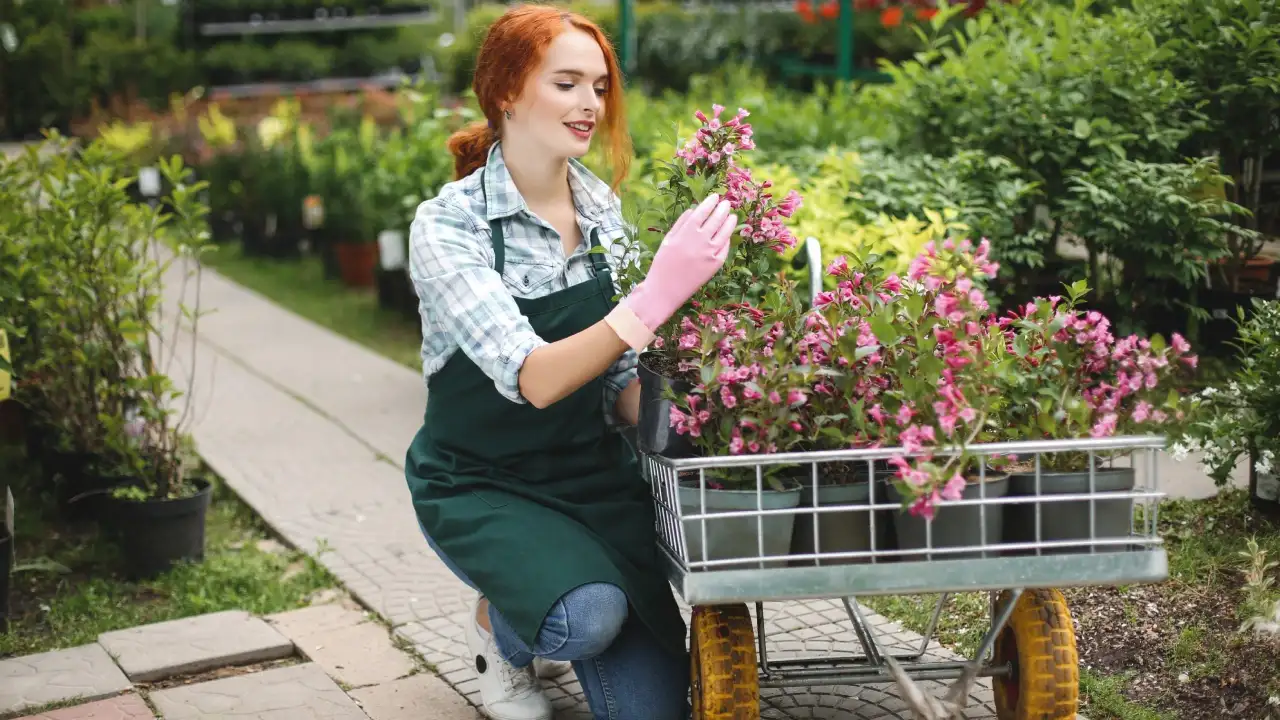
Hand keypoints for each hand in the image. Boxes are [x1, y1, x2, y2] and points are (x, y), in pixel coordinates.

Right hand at [618, 194, 734, 335]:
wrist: (664, 291)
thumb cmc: (662, 265)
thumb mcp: (667, 241)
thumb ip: (681, 224)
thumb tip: (694, 210)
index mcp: (686, 233)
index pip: (702, 212)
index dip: (710, 203)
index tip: (715, 197)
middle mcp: (700, 241)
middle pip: (716, 220)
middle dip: (723, 209)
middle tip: (726, 203)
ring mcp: (709, 253)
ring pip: (724, 233)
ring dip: (730, 223)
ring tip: (732, 216)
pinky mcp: (715, 266)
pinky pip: (724, 249)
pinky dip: (727, 241)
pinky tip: (727, 236)